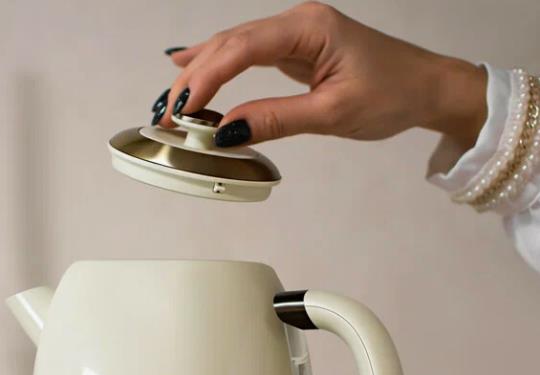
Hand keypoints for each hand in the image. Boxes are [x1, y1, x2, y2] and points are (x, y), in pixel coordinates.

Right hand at [153, 2, 486, 149]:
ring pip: (235, 47)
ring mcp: (296, 34)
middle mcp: (298, 22)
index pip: (242, 48)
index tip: (184, 110)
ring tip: (172, 99)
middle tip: (168, 113)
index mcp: (309, 27)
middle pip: (231, 43)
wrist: (426, 88)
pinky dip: (219, 65)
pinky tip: (191, 64)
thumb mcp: (332, 114)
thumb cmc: (392, 94)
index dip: (207, 78)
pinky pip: (248, 54)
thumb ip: (276, 119)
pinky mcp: (297, 49)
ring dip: (202, 72)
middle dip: (195, 78)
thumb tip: (227, 131)